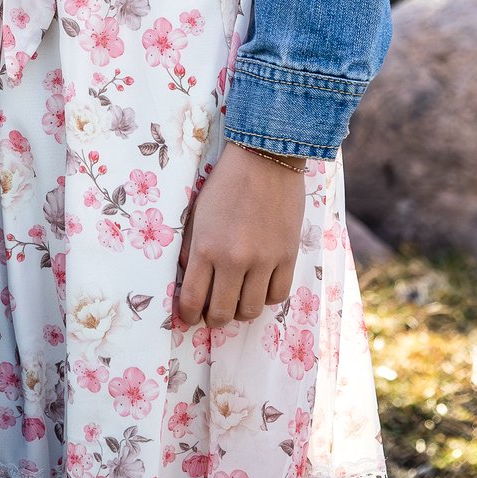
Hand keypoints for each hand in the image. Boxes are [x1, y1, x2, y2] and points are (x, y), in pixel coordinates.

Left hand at [176, 144, 305, 328]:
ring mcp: (264, 260)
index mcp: (205, 247)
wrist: (265, 157)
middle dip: (214, 319)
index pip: (193, 299)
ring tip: (236, 302)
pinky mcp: (288, 256)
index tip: (189, 316)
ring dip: (240, 312)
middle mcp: (234, 259)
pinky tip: (259, 288)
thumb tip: (189, 280)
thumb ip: (191, 249)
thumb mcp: (196, 214)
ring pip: (251, 310)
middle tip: (212, 315)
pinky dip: (266, 298)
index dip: (189, 315)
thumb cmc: (225, 183)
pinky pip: (278, 295)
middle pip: (223, 313)